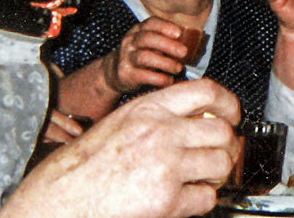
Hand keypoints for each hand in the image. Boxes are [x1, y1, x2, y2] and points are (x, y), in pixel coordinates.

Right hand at [2, 79, 240, 217]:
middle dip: (226, 148)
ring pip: (221, 164)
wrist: (61, 197)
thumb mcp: (122, 122)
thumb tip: (196, 121)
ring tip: (201, 180)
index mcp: (148, 108)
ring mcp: (166, 164)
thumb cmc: (85, 164)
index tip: (232, 115)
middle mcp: (161, 131)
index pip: (206, 91)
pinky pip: (206, 198)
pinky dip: (201, 201)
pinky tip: (185, 200)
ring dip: (216, 175)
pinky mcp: (167, 199)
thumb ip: (158, 117)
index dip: (228, 104)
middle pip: (222, 131)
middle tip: (218, 157)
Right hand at [102, 16, 196, 95]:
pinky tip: (169, 80)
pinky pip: (143, 75)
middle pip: (147, 39)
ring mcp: (126, 57)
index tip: (179, 32)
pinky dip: (159, 78)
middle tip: (184, 52)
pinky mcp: (126, 74)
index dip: (165, 26)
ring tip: (178, 68)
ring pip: (145, 57)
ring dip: (165, 63)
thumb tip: (194, 42)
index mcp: (138, 30)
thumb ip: (165, 40)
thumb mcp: (149, 43)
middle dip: (167, 45)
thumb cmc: (141, 55)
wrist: (114, 72)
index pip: (150, 23)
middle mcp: (130, 41)